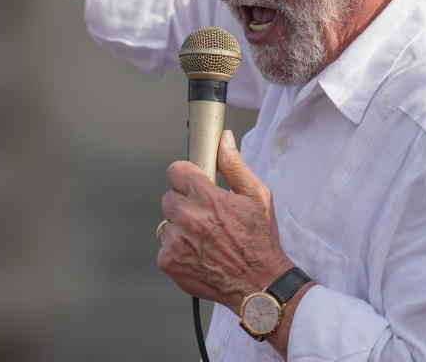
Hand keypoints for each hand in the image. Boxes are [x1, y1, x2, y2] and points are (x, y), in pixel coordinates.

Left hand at [158, 130, 293, 311]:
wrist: (258, 284)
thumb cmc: (260, 241)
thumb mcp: (257, 196)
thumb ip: (235, 165)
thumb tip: (224, 140)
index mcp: (208, 198)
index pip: (176, 170)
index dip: (185, 175)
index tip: (193, 182)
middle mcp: (188, 217)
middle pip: (169, 196)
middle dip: (184, 202)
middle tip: (205, 215)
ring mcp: (176, 241)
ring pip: (166, 222)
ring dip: (180, 227)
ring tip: (204, 237)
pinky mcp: (168, 261)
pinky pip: (164, 245)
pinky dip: (177, 249)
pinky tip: (198, 253)